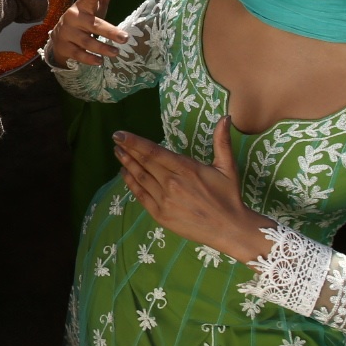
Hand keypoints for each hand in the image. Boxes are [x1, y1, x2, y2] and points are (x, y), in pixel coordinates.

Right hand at [47, 0, 131, 66]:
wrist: (61, 36)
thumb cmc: (86, 15)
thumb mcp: (99, 0)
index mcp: (83, 5)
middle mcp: (74, 18)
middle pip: (92, 25)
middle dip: (108, 31)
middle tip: (125, 38)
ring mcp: (68, 34)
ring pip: (87, 42)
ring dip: (102, 48)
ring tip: (116, 53)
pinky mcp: (66, 48)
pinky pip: (78, 55)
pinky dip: (89, 59)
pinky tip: (100, 61)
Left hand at [115, 121, 270, 263]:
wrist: (229, 229)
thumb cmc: (228, 196)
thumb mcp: (227, 167)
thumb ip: (222, 141)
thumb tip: (226, 117)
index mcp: (186, 169)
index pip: (154, 152)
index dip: (135, 142)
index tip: (120, 134)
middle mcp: (172, 183)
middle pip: (144, 163)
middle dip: (128, 150)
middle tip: (116, 140)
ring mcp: (164, 200)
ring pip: (140, 178)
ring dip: (127, 164)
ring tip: (118, 153)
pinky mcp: (161, 215)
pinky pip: (141, 196)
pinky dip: (131, 184)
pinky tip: (125, 174)